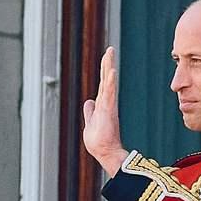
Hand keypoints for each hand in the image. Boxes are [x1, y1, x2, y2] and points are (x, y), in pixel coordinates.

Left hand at [82, 47, 128, 175]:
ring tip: (110, 53)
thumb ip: (89, 111)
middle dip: (107, 63)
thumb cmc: (99, 141)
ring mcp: (108, 105)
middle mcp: (107, 102)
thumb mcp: (90, 122)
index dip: (105, 70)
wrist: (105, 152)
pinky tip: (111, 71)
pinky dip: (111, 82)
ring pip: (108, 82)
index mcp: (102, 104)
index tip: (107, 57)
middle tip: (110, 48)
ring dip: (109, 67)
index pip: (103, 83)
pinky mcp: (108, 110)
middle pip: (107, 79)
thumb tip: (88, 101)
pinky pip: (109, 93)